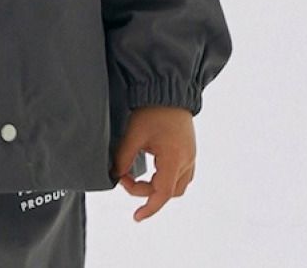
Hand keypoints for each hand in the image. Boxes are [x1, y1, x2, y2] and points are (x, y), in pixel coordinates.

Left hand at [110, 105, 195, 221]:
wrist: (169, 89)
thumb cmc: (153, 110)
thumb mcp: (134, 134)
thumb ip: (124, 157)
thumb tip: (116, 175)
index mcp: (174, 159)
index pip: (163, 194)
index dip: (149, 208)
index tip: (136, 216)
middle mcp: (186, 161)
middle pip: (170, 191)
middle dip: (147, 192)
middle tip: (126, 180)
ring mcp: (190, 155)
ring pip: (177, 185)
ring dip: (158, 186)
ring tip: (137, 177)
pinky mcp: (189, 149)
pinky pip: (181, 173)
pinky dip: (166, 177)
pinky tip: (151, 168)